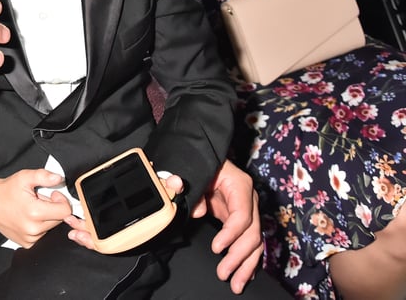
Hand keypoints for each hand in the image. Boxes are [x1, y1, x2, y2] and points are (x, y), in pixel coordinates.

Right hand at [0, 170, 74, 247]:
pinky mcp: (27, 243)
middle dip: (53, 208)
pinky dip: (39, 226)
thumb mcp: (24, 177)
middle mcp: (33, 229)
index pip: (65, 211)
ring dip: (46, 217)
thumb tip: (59, 178)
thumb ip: (43, 176)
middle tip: (39, 200)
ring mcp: (30, 238)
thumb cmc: (5, 190)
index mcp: (35, 212)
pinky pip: (43, 235)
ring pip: (51, 227)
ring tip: (32, 209)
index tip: (52, 195)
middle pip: (59, 220)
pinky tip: (28, 218)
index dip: (61, 200)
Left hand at [188, 160, 262, 293]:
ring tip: (235, 283)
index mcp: (240, 185)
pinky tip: (243, 276)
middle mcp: (249, 199)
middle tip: (223, 273)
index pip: (242, 216)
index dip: (231, 234)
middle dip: (239, 257)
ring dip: (246, 265)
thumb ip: (187, 185)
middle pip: (252, 233)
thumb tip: (192, 205)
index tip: (216, 248)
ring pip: (255, 242)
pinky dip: (247, 260)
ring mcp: (248, 210)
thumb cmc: (200, 164)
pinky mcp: (242, 220)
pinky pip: (249, 242)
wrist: (205, 158)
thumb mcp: (192, 171)